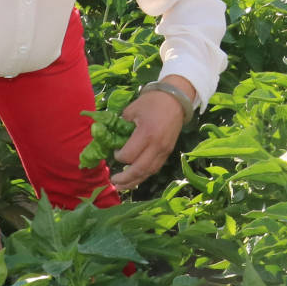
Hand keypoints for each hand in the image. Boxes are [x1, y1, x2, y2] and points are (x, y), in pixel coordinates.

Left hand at [108, 77, 195, 192]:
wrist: (176, 99)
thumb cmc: (152, 101)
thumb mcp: (132, 110)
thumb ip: (120, 125)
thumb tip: (110, 138)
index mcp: (146, 134)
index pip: (128, 156)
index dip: (118, 156)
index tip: (115, 151)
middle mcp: (157, 145)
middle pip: (139, 169)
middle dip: (125, 179)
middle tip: (114, 181)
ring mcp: (164, 150)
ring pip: (149, 172)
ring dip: (135, 181)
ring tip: (123, 186)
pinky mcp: (168, 151)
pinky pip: (155, 167)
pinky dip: (145, 174)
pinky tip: (136, 177)